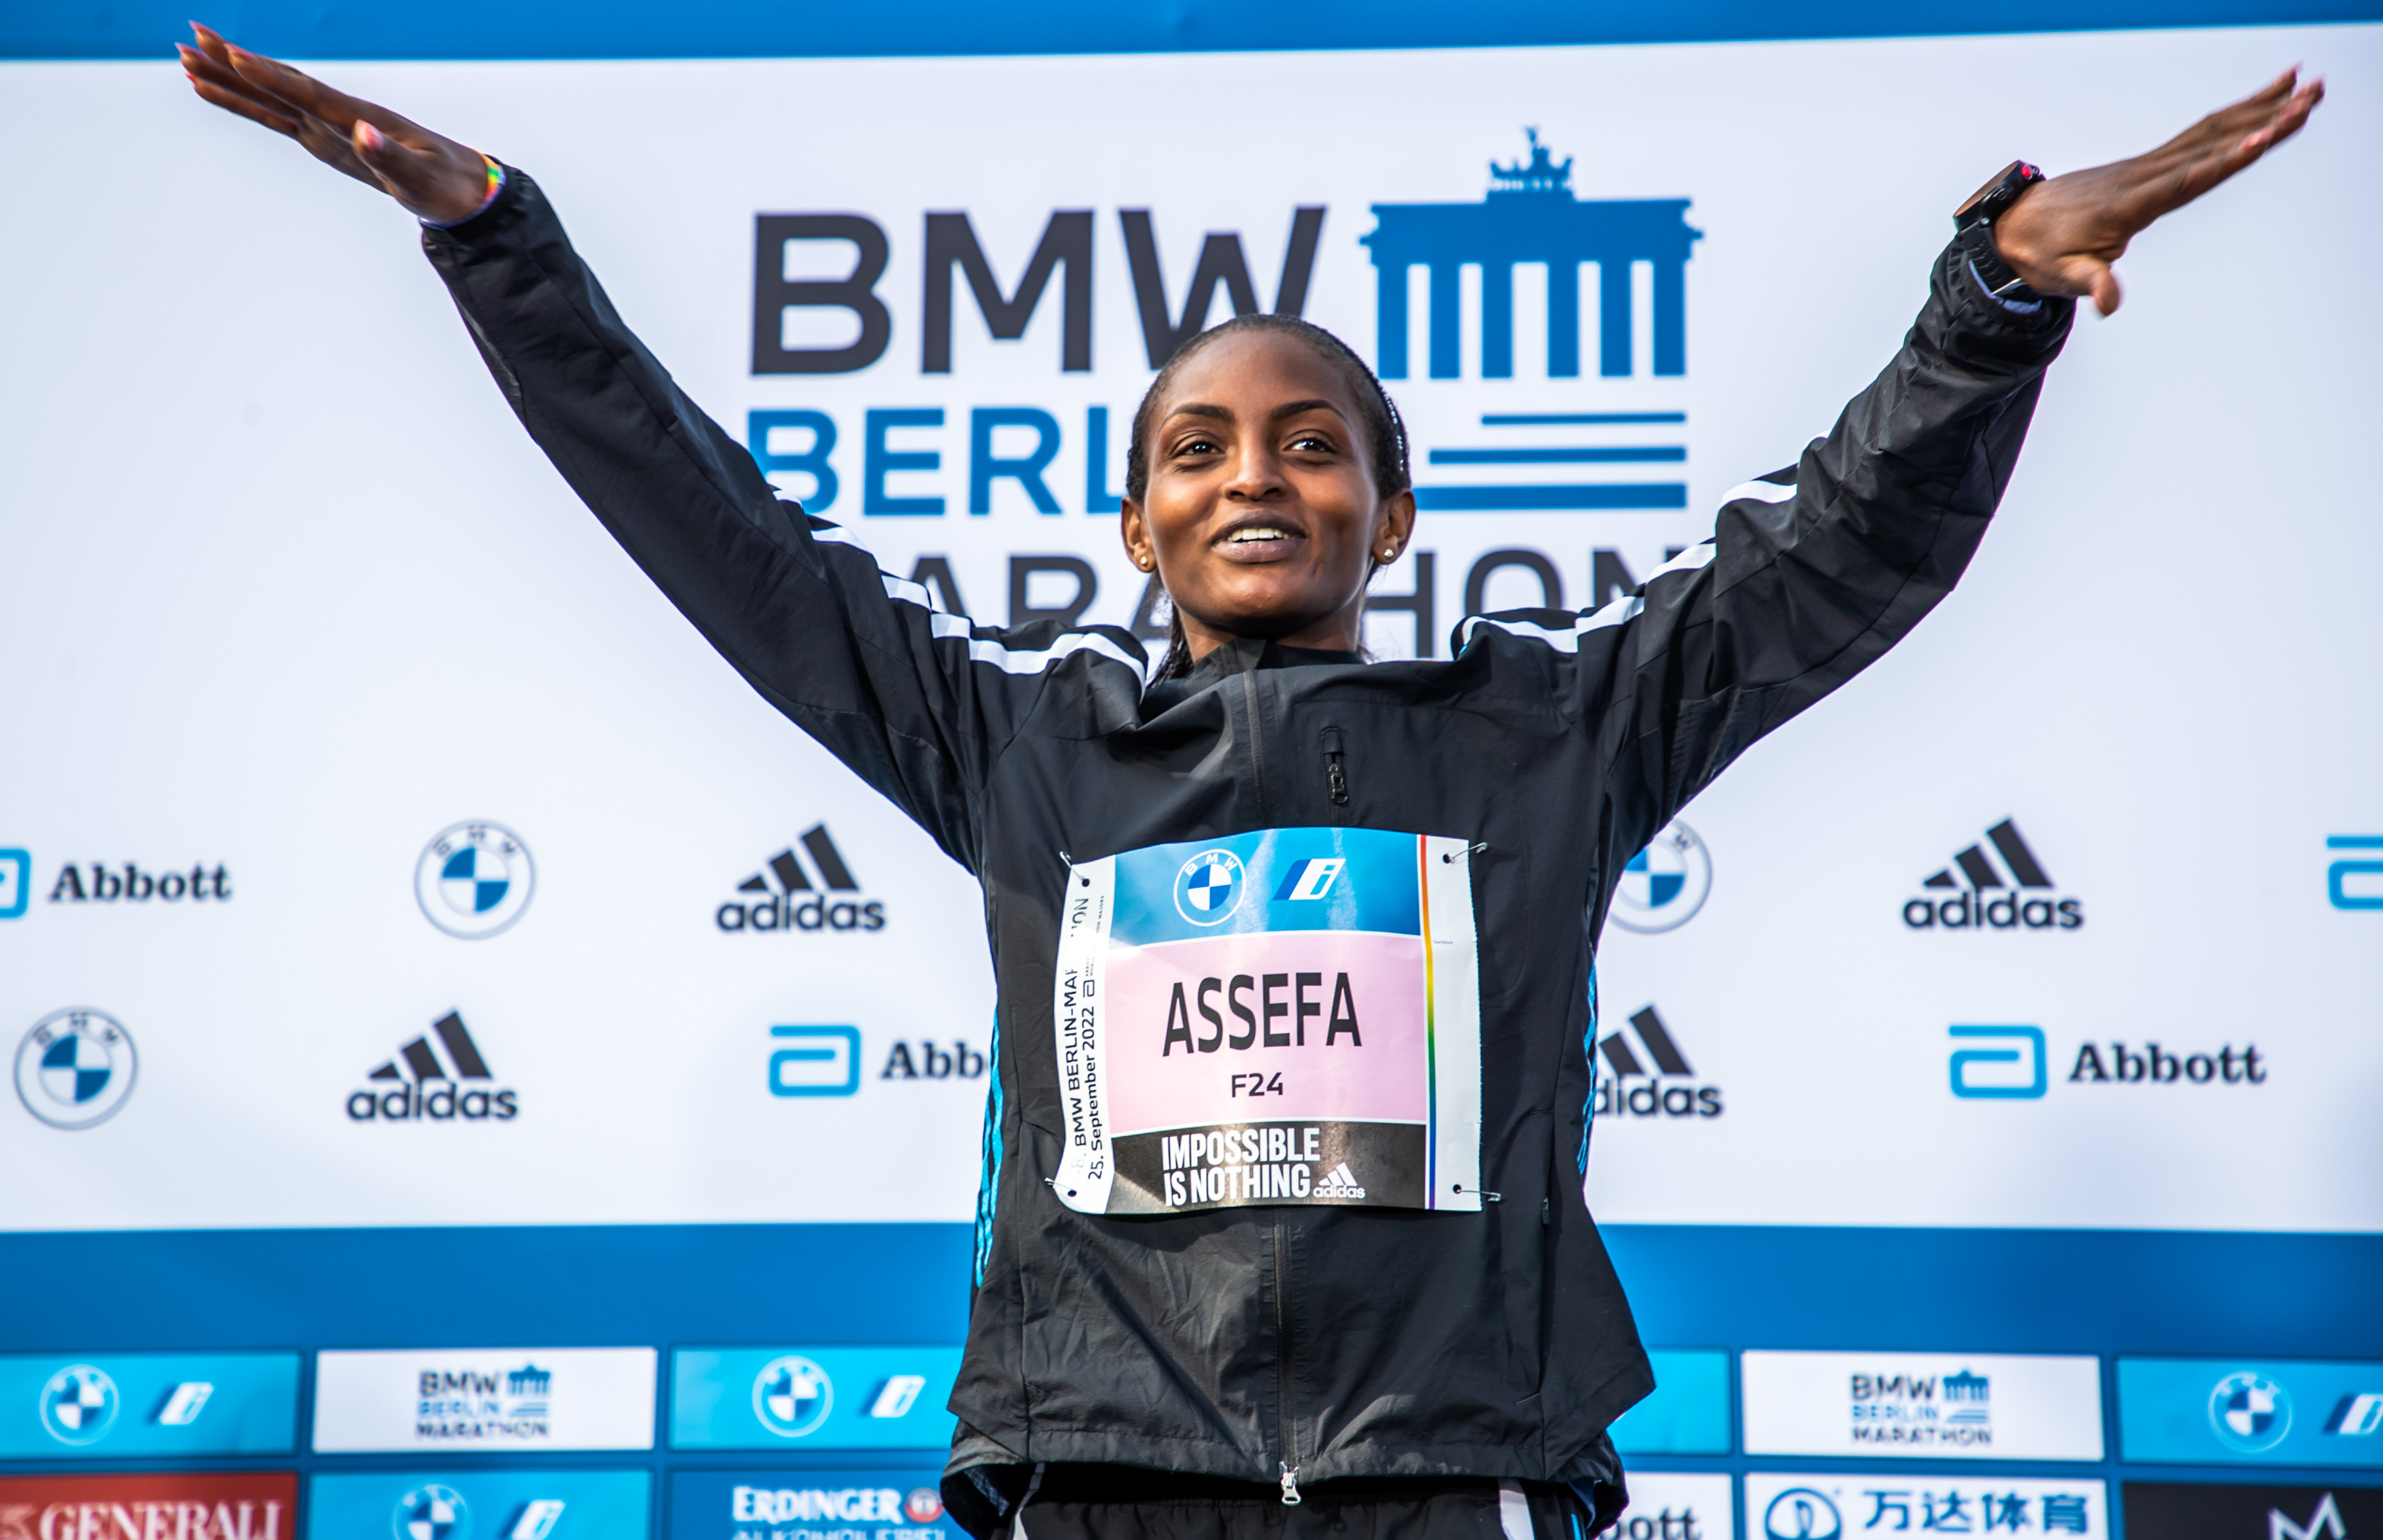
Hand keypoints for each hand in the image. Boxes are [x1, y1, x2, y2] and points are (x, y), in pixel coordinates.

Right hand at [179, 22, 492, 224]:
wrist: (461, 188)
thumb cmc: (445, 184)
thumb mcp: (421, 178)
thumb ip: (392, 158)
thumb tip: (364, 134)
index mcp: (360, 117)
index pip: (307, 92)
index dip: (271, 76)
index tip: (236, 56)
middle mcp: (339, 114)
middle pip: (278, 82)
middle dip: (234, 62)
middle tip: (191, 37)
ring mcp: (328, 125)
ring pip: (271, 96)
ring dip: (230, 78)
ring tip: (187, 58)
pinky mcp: (325, 140)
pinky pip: (277, 117)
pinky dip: (247, 104)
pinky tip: (218, 91)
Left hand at [1993, 69, 2323, 315]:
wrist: (2015, 224)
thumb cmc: (2041, 253)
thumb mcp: (2061, 275)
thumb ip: (2091, 283)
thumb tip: (2108, 302)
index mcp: (2128, 204)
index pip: (2184, 181)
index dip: (2222, 162)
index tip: (2259, 139)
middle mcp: (2143, 176)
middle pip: (2210, 145)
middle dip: (2261, 122)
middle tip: (2310, 98)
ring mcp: (2147, 165)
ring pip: (2210, 131)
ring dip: (2259, 107)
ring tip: (2306, 84)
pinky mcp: (2151, 164)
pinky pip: (2199, 134)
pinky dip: (2235, 115)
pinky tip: (2266, 100)